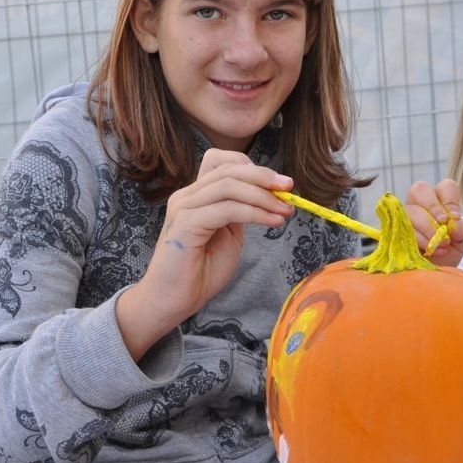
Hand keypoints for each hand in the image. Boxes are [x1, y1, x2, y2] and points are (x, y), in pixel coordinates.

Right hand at [117, 150, 293, 358]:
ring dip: (263, 196)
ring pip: (229, 186)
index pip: (221, 161)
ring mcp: (183, 208)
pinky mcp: (185, 225)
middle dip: (264, 176)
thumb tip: (271, 196)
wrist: (172, 301)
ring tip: (285, 211)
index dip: (252, 167)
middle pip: (229, 170)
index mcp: (196, 195)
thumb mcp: (229, 235)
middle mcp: (186, 196)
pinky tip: (272, 222)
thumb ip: (242, 212)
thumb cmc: (200, 272)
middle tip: (289, 188)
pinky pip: (226, 209)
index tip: (279, 183)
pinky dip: (254, 213)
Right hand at [405, 179, 462, 266]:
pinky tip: (428, 250)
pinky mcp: (395, 228)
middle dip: (433, 208)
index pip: (446, 187)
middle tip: (442, 227)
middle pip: (420, 189)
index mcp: (441, 199)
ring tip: (439, 246)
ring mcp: (405, 214)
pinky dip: (418, 239)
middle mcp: (420, 202)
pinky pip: (401, 227)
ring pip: (410, 210)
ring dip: (427, 228)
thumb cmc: (449, 250)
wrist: (436, 272)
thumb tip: (452, 224)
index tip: (454, 219)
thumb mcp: (462, 240)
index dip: (450, 201)